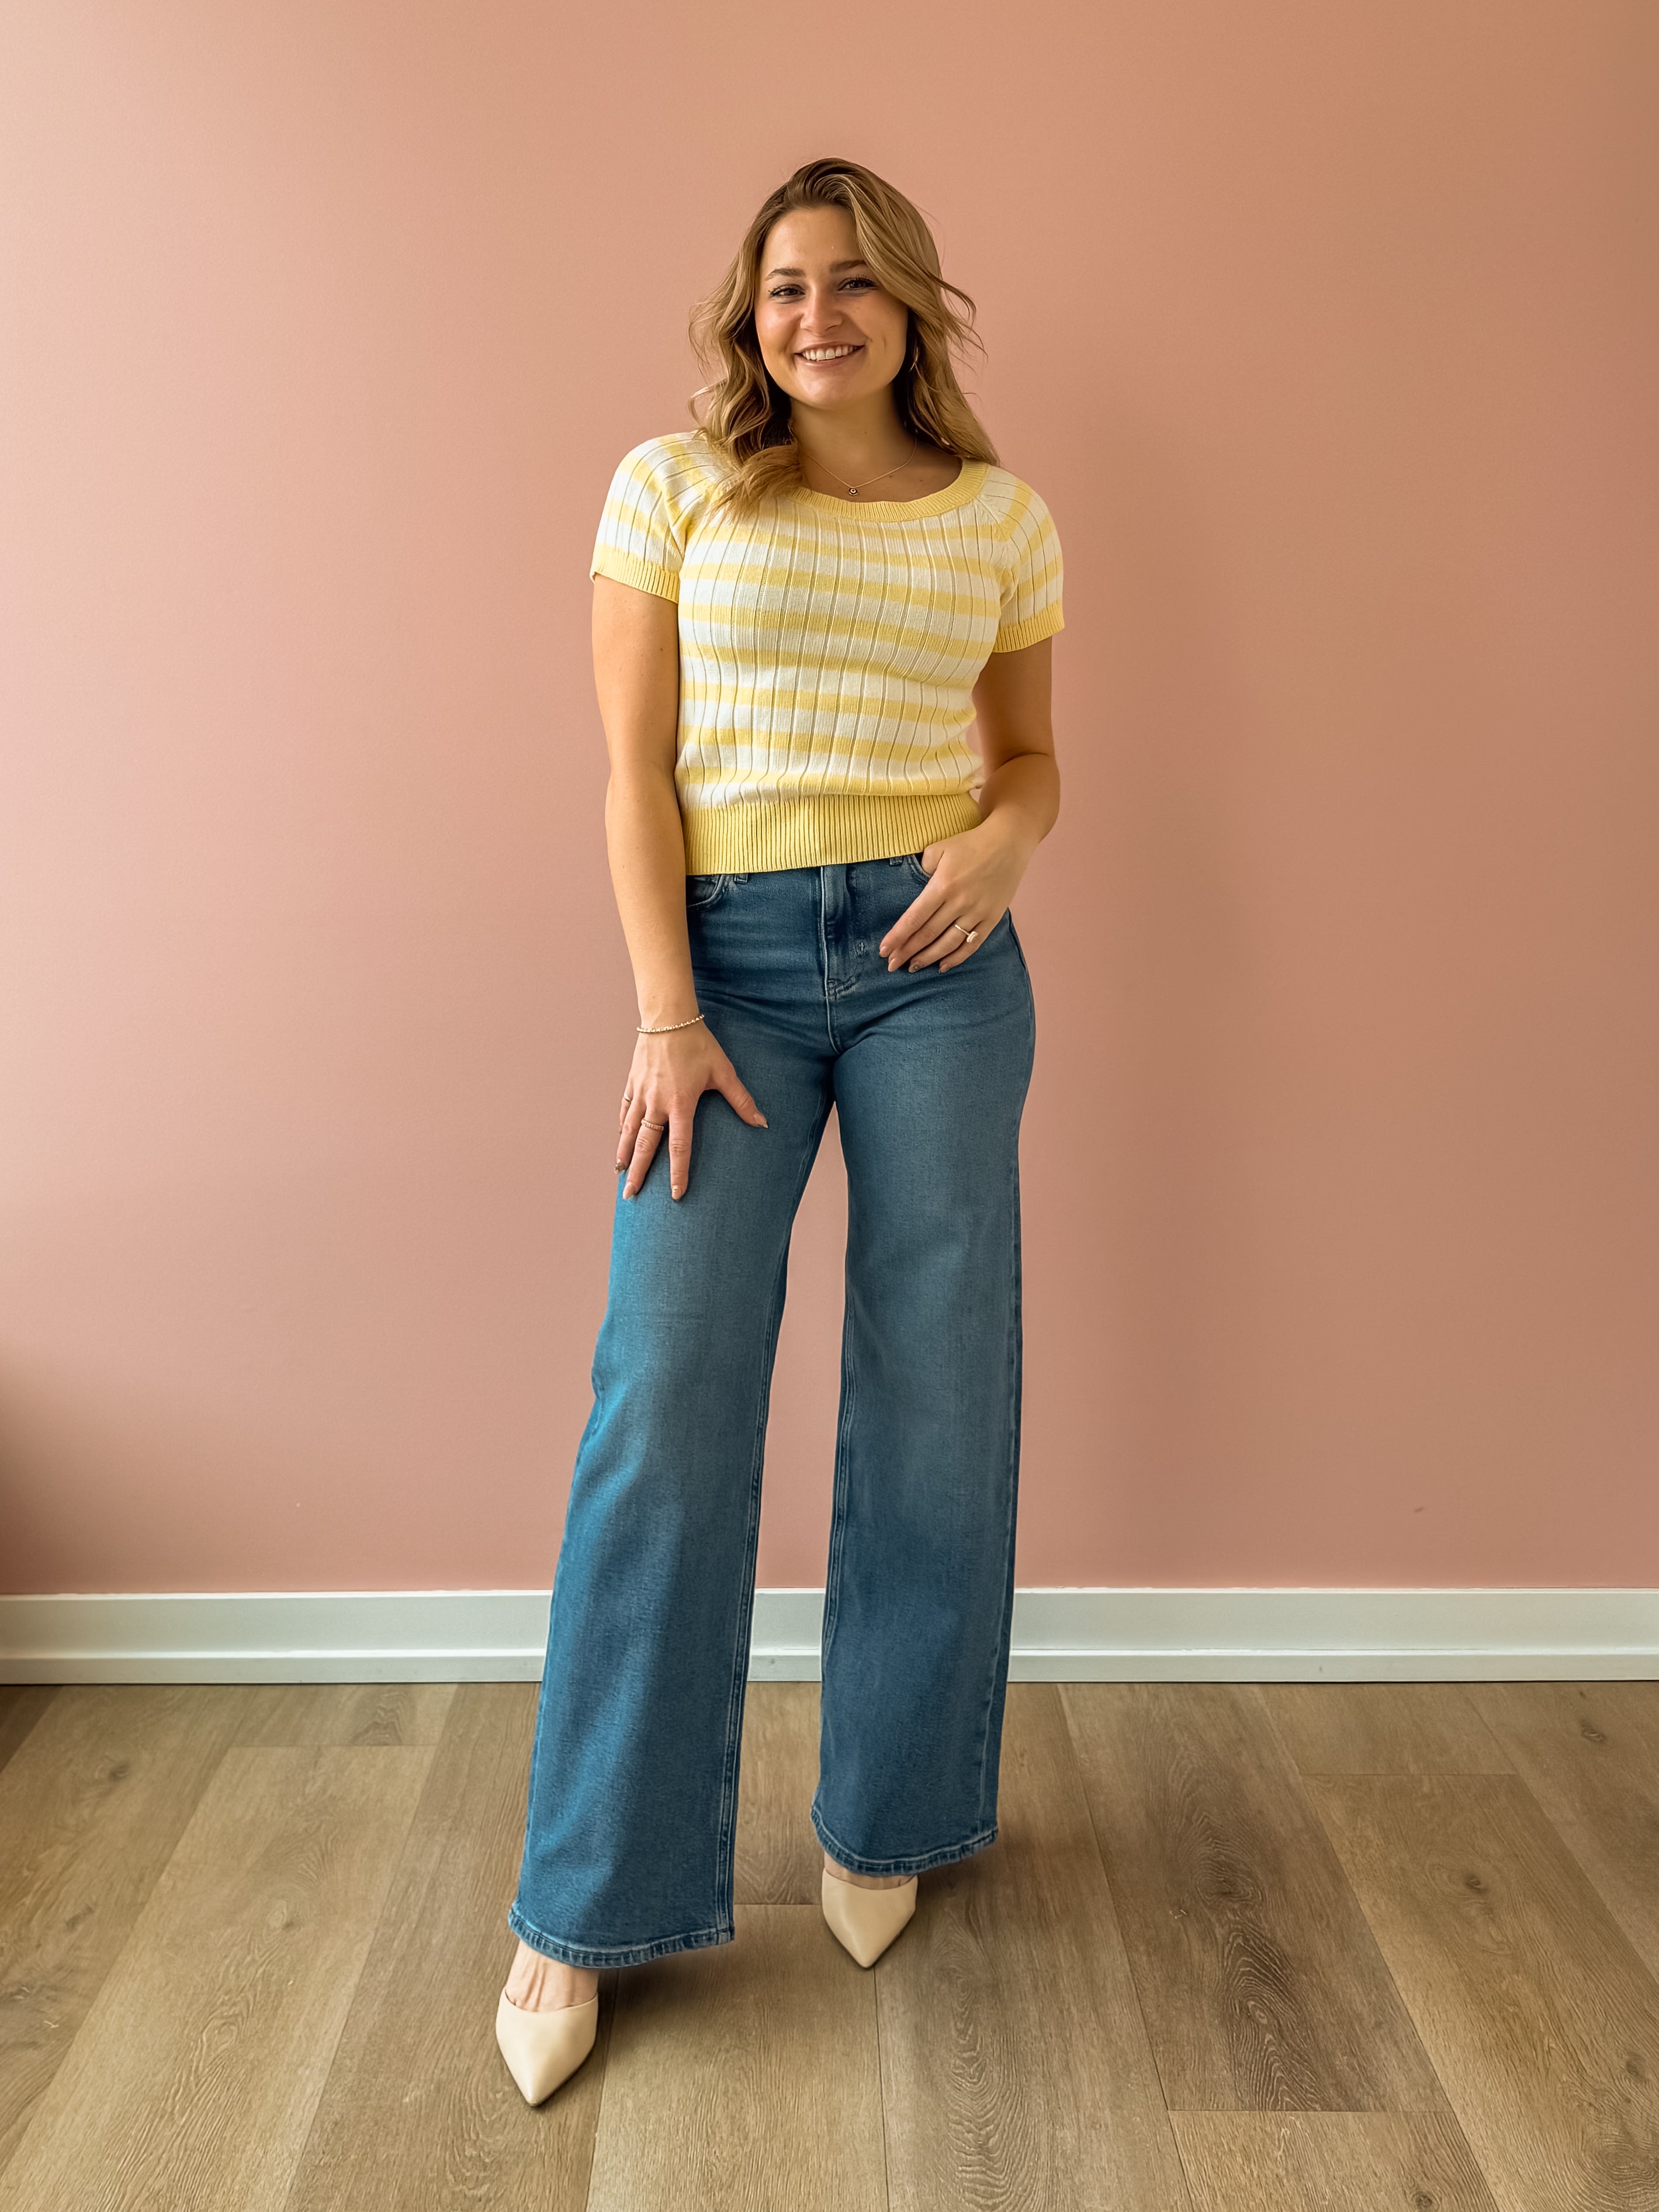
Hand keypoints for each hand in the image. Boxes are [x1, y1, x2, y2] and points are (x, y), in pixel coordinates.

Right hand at [617, 1019, 766, 1199]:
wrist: (668, 1017)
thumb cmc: (698, 1043)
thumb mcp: (723, 1071)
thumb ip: (741, 1100)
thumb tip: (761, 1122)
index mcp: (680, 1104)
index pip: (679, 1147)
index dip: (678, 1173)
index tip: (676, 1195)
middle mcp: (656, 1103)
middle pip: (645, 1146)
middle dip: (638, 1173)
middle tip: (630, 1195)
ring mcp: (641, 1094)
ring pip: (629, 1131)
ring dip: (625, 1155)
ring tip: (620, 1174)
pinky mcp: (632, 1083)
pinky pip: (624, 1111)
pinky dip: (622, 1129)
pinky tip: (621, 1141)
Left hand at [880, 818, 1035, 974]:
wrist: (1009, 842)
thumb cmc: (970, 843)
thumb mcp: (939, 848)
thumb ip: (922, 868)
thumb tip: (913, 889)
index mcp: (943, 885)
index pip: (915, 918)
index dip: (898, 937)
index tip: (884, 951)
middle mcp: (960, 902)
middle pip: (928, 934)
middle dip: (907, 952)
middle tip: (892, 965)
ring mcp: (978, 912)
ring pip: (949, 943)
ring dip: (929, 958)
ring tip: (913, 967)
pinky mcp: (992, 918)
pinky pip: (972, 944)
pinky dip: (957, 958)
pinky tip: (943, 966)